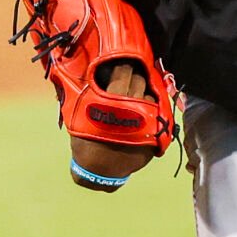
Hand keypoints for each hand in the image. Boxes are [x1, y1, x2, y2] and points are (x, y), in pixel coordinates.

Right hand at [69, 61, 152, 189]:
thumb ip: (86, 94)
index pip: (123, 73)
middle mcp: (133, 111)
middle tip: (131, 75)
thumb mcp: (79, 117)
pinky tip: (145, 112)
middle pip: (140, 82)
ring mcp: (147, 124)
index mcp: (113, 104)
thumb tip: (92, 73)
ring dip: (145, 94)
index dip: (123, 65)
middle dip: (135, 76)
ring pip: (152, 98)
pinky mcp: (154, 137)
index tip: (123, 63)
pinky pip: (158, 116)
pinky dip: (152, 112)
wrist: (98, 174)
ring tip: (138, 96)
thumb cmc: (86, 143)